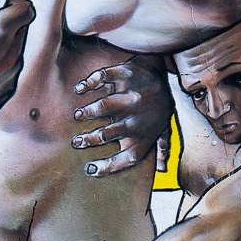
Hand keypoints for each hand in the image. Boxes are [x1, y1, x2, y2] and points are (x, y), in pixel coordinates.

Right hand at [70, 58, 173, 177]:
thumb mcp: (164, 126)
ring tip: (78, 116)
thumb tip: (162, 169)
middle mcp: (139, 116)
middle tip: (76, 142)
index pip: (129, 157)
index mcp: (147, 133)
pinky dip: (89, 83)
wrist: (163, 70)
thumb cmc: (160, 103)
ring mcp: (131, 94)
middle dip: (89, 139)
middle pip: (109, 133)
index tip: (90, 169)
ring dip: (88, 112)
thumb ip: (161, 146)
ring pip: (104, 106)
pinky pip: (104, 78)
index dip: (109, 167)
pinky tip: (79, 89)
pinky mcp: (125, 74)